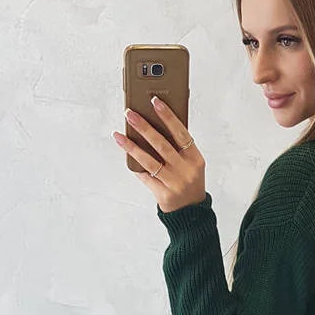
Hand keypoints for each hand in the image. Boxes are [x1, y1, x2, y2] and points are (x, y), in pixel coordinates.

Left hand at [113, 97, 205, 212]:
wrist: (192, 213)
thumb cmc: (189, 182)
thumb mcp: (191, 164)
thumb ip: (179, 148)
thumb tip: (154, 125)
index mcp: (195, 159)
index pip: (181, 133)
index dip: (168, 117)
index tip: (155, 102)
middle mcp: (186, 171)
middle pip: (162, 145)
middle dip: (144, 127)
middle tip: (130, 113)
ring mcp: (174, 183)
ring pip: (149, 161)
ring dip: (132, 146)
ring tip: (119, 134)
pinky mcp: (163, 194)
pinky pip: (145, 176)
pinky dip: (135, 165)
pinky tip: (125, 154)